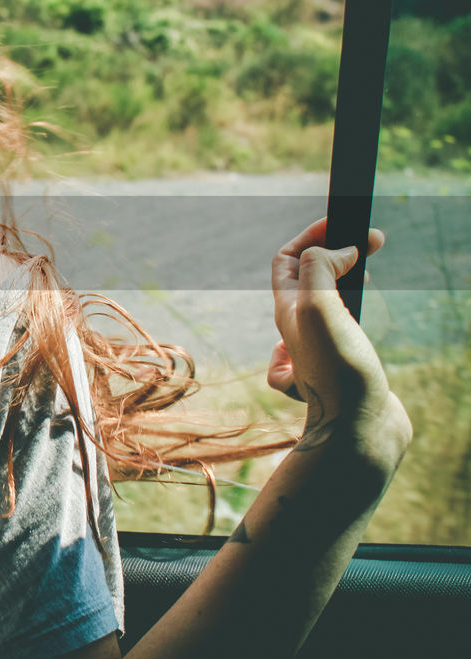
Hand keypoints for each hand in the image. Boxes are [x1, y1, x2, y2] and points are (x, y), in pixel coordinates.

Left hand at [267, 218, 402, 442]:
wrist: (358, 433)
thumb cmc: (338, 371)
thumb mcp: (319, 308)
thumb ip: (319, 270)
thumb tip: (336, 250)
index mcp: (288, 312)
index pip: (288, 259)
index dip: (313, 235)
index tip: (347, 225)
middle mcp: (298, 331)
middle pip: (304, 279)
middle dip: (332, 253)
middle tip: (370, 243)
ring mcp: (318, 352)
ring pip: (320, 307)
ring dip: (340, 284)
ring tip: (365, 275)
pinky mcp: (341, 371)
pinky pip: (335, 339)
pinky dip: (347, 321)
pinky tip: (356, 323)